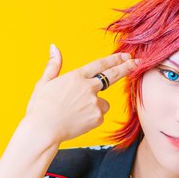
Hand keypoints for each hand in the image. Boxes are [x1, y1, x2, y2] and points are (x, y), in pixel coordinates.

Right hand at [22, 45, 137, 145]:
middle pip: (112, 76)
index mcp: (76, 76)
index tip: (125, 56)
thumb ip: (53, 65)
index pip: (100, 64)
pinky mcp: (97, 117)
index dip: (114, 60)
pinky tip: (77, 121)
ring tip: (76, 112)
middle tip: (137, 62)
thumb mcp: (44, 83)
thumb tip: (54, 47)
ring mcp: (94, 103)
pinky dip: (92, 118)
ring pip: (104, 103)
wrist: (43, 130)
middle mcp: (88, 87)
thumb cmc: (41, 108)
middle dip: (126, 68)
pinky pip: (99, 116)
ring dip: (96, 105)